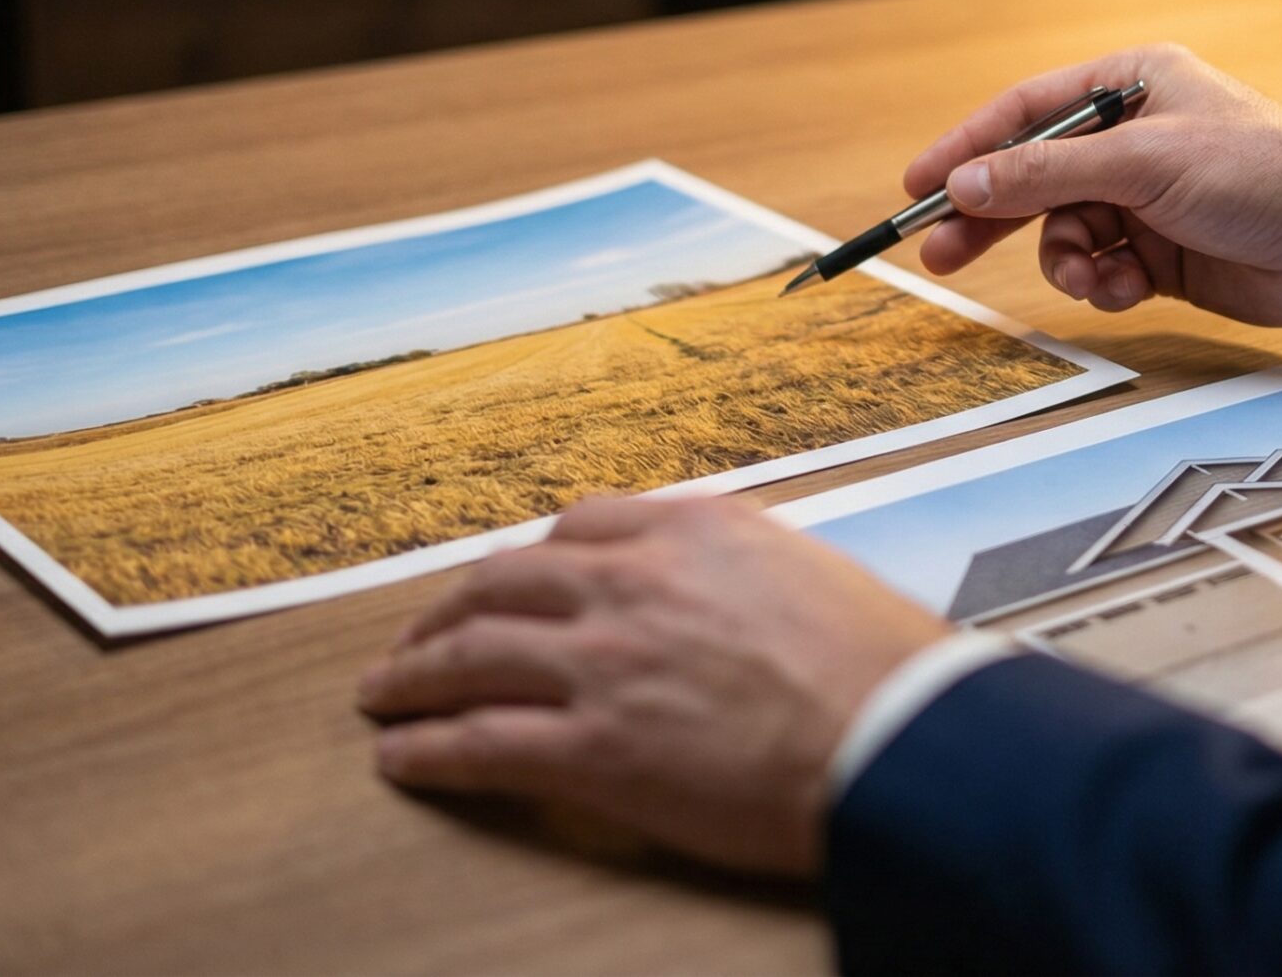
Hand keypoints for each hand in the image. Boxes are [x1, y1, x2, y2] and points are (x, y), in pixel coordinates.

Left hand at [357, 494, 949, 875]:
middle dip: (447, 610)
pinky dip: (428, 749)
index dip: (532, 558)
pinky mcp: (594, 751)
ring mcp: (605, 665)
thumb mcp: (814, 574)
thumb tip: (733, 590)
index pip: (582, 524)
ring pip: (471, 656)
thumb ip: (748, 569)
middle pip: (504, 583)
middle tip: (419, 634)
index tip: (512, 577)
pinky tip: (402, 757)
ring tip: (382, 693)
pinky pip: (481, 743)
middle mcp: (634, 584)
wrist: (899, 739)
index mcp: (693, 531)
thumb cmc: (885, 670)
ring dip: (413, 674)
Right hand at [905, 43, 1281, 327]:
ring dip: (1069, 260)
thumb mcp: (1143, 164)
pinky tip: (1130, 288)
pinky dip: (1107, 283)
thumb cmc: (1264, 174)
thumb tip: (967, 182)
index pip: (1027, 113)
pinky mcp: (1165, 252)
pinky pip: (1104, 269)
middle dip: (994, 218)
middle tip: (942, 255)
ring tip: (1095, 276)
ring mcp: (1149, 198)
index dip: (969, 148)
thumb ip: (1047, 174)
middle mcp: (1137, 137)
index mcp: (1132, 85)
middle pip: (1035, 177)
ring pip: (1066, 233)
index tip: (920, 186)